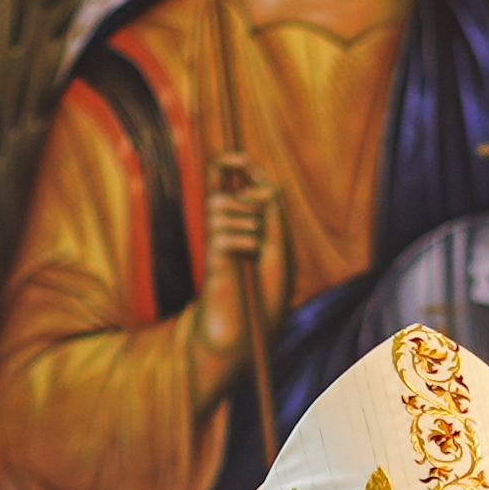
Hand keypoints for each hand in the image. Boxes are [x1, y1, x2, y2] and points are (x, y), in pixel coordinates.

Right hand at [189, 156, 292, 380]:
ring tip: (253, 255)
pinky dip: (245, 244)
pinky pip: (225, 231)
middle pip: (229, 188)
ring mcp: (214, 240)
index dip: (233, 162)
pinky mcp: (210, 256)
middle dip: (252, 203)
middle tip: (261, 236)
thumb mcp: (278, 241)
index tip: (239, 160)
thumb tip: (256, 181)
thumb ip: (269, 209)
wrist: (251, 330)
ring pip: (224, 206)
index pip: (228, 178)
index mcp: (238, 218)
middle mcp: (222, 226)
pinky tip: (246, 264)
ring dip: (250, 227)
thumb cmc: (267, 291)